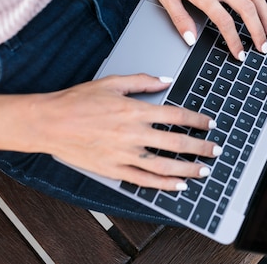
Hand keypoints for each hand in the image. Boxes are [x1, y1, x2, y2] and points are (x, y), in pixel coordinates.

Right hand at [37, 74, 220, 190]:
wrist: (50, 123)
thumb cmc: (77, 101)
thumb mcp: (112, 83)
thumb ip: (142, 81)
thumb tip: (166, 80)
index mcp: (135, 110)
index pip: (176, 114)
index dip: (197, 120)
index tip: (209, 123)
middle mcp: (133, 134)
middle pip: (176, 142)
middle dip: (201, 147)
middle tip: (216, 150)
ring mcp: (125, 155)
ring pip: (165, 166)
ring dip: (188, 169)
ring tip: (204, 171)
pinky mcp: (114, 170)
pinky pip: (145, 181)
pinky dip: (164, 185)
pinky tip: (179, 186)